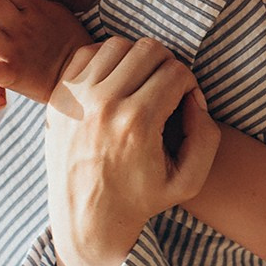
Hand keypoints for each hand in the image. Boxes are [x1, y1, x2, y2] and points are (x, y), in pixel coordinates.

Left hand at [41, 38, 218, 265]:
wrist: (86, 220)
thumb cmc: (140, 199)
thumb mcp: (189, 180)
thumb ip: (207, 137)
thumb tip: (194, 99)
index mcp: (136, 124)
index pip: (176, 71)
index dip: (190, 84)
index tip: (185, 105)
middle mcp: (103, 105)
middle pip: (149, 49)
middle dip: (168, 66)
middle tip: (167, 91)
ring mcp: (76, 98)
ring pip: (118, 45)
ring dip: (137, 60)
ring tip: (142, 85)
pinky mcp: (58, 97)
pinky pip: (87, 54)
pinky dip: (107, 60)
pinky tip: (116, 82)